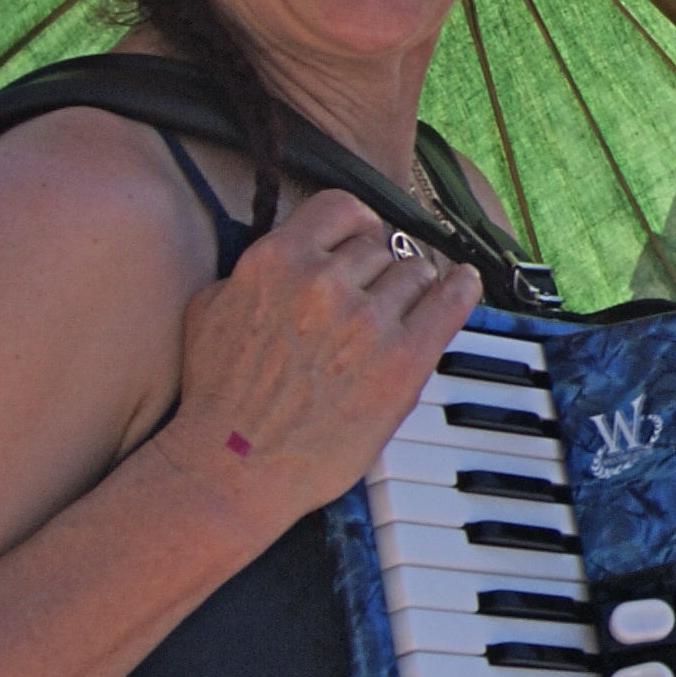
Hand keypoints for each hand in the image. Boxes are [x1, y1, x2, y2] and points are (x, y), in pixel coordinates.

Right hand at [153, 189, 479, 533]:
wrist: (233, 468)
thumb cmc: (218, 397)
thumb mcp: (211, 307)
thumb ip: (256, 268)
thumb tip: (294, 249)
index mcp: (277, 260)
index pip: (342, 208)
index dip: (354, 227)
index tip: (360, 244)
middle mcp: (325, 282)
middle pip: (381, 247)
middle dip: (376, 271)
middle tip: (367, 302)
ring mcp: (368, 321)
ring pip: (415, 273)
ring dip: (408, 292)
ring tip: (394, 318)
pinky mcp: (403, 360)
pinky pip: (450, 302)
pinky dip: (461, 289)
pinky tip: (464, 284)